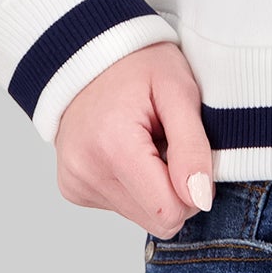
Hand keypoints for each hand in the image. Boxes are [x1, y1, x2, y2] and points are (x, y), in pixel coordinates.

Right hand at [54, 43, 213, 234]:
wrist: (89, 52)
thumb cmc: (139, 66)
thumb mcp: (179, 92)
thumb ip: (193, 147)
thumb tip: (199, 198)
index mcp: (113, 146)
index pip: (168, 212)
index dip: (192, 191)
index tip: (188, 154)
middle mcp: (85, 171)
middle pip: (155, 220)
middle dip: (173, 189)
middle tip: (167, 144)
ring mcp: (74, 182)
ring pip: (140, 216)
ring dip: (153, 185)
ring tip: (145, 142)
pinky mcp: (72, 188)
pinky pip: (120, 206)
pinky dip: (132, 183)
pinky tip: (126, 149)